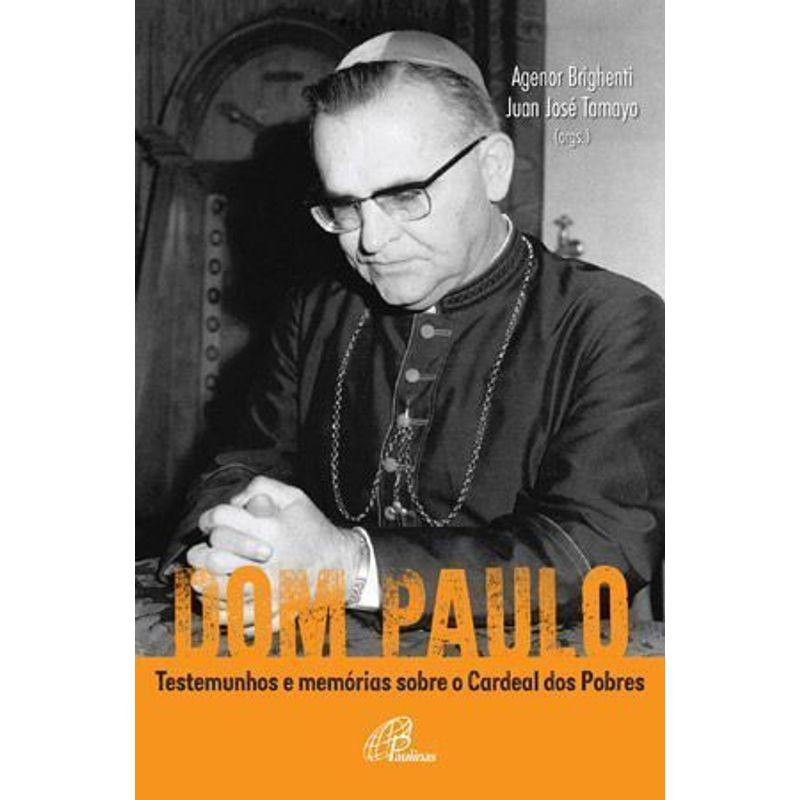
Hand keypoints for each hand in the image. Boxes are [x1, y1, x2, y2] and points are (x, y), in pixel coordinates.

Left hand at [187, 477, 362, 624]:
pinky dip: (216, 609)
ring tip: (199, 576)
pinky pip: (232, 616)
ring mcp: (268, 591)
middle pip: (214, 557)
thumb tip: (234, 501)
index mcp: (271, 531)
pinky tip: (213, 600)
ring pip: (217, 590)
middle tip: (199, 552)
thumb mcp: (295, 497)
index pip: (222, 519)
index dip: (209, 518)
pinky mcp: (270, 612)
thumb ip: (263, 488)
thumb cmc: (313, 529)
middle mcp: (268, 562)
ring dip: (202, 581)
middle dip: (199, 552)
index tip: (210, 524)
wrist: (340, 565)